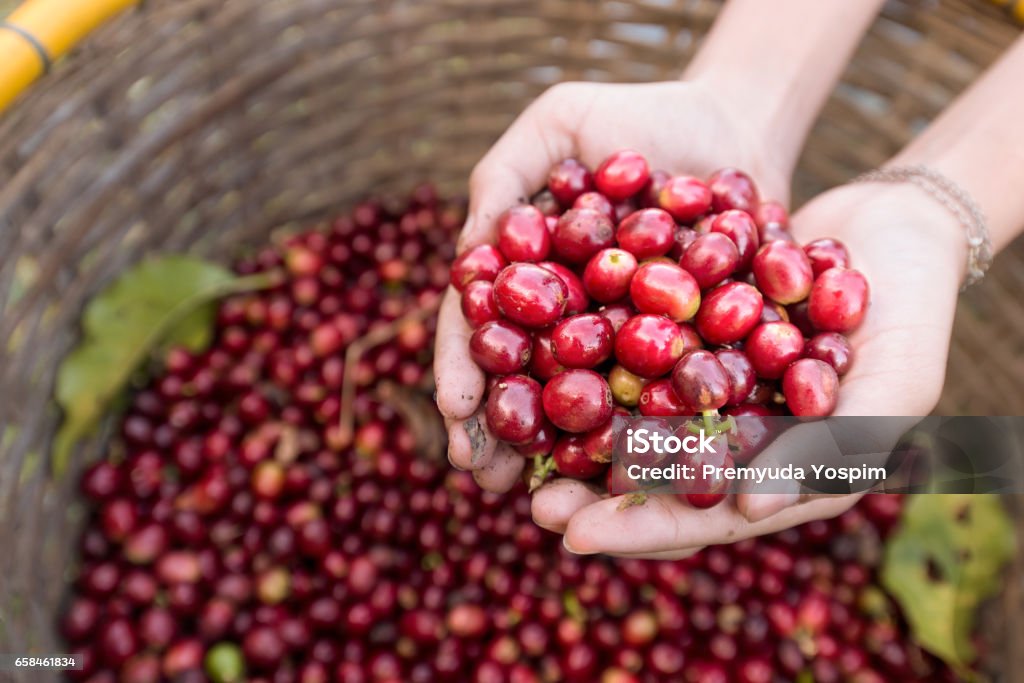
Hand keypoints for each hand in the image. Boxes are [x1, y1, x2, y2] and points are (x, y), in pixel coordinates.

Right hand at [434, 80, 791, 492]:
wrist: (739, 127)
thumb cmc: (642, 116)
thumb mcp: (561, 120)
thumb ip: (506, 173)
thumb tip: (468, 254)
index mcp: (528, 272)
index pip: (483, 323)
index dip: (464, 366)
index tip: (456, 407)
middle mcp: (568, 316)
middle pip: (525, 379)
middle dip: (500, 428)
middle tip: (482, 474)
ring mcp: (624, 341)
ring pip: (584, 406)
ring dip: (557, 454)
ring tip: (537, 499)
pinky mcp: (684, 355)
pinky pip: (659, 402)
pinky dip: (639, 441)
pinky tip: (624, 480)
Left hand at [535, 182, 964, 557]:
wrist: (897, 224)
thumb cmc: (915, 310)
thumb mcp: (890, 384)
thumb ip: (831, 450)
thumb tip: (751, 507)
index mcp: (784, 472)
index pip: (709, 517)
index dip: (643, 528)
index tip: (575, 535)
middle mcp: (736, 438)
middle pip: (658, 479)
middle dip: (594, 495)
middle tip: (532, 505)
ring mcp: (709, 388)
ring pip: (633, 421)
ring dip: (578, 436)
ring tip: (516, 444)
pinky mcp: (689, 337)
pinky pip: (633, 355)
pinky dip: (591, 361)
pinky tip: (537, 361)